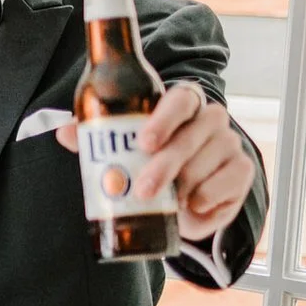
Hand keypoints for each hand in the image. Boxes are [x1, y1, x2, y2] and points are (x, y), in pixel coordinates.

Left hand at [56, 84, 254, 242]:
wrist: (187, 196)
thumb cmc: (154, 161)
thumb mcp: (126, 148)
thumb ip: (98, 137)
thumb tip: (64, 132)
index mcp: (184, 104)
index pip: (181, 99)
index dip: (164, 119)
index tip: (143, 142)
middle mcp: (211, 119)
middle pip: (192, 136)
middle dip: (165, 165)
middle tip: (142, 189)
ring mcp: (230, 143)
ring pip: (206, 164)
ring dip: (183, 187)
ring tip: (166, 202)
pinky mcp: (241, 171)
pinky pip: (226, 184)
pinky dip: (206, 199)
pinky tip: (191, 206)